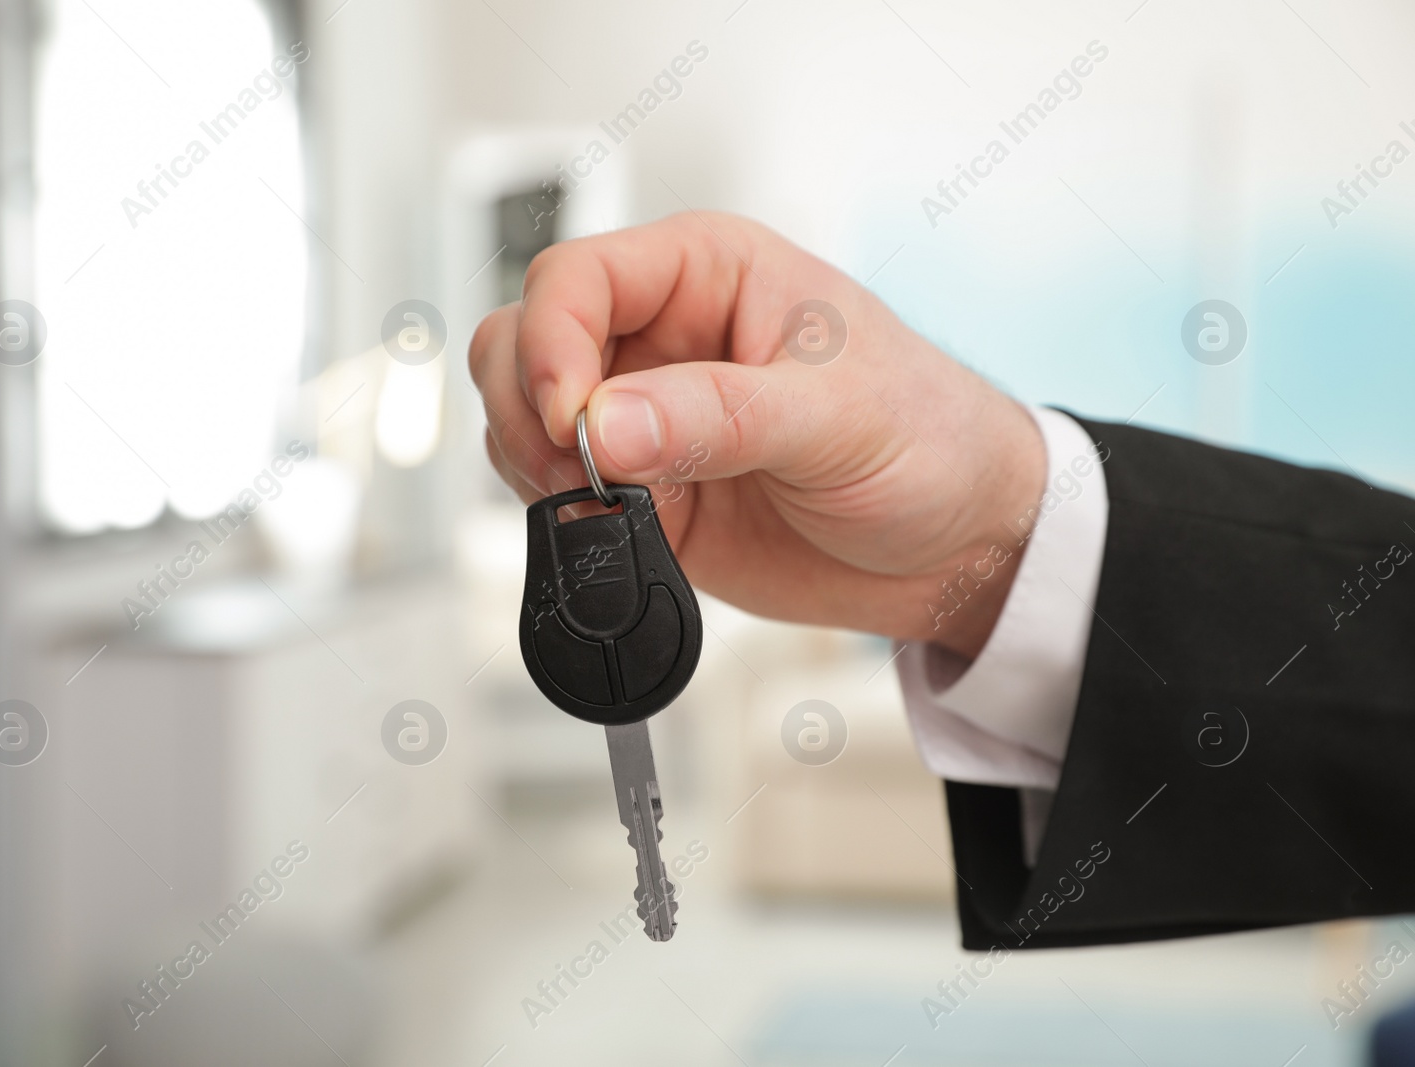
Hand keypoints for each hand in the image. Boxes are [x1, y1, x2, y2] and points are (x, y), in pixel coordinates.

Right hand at [469, 212, 1046, 658]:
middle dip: (531, 407)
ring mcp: (642, 416)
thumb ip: (717, 416)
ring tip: (612, 504)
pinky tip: (618, 531)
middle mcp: (659, 336)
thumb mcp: (837, 416)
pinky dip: (560, 515)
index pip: (576, 278)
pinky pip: (554, 490)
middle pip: (523, 339)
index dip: (553, 344)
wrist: (959, 546)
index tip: (575, 422)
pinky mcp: (641, 491)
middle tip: (582, 469)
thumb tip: (605, 425)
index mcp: (707, 273)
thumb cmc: (931, 439)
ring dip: (537, 464)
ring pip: (522, 415)